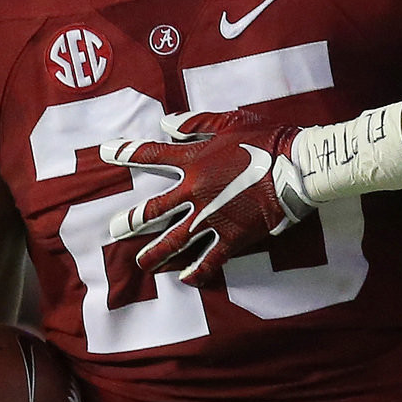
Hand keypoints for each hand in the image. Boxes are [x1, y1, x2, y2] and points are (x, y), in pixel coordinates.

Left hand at [101, 110, 311, 288]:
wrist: (296, 166)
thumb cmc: (265, 139)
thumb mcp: (228, 122)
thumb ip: (194, 124)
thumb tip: (165, 123)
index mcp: (193, 160)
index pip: (152, 155)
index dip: (127, 152)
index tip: (106, 152)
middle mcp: (195, 192)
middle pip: (155, 210)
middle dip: (132, 221)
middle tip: (113, 230)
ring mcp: (211, 218)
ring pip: (175, 241)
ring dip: (156, 254)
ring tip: (142, 264)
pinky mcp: (231, 237)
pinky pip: (209, 260)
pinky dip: (196, 271)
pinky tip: (185, 278)